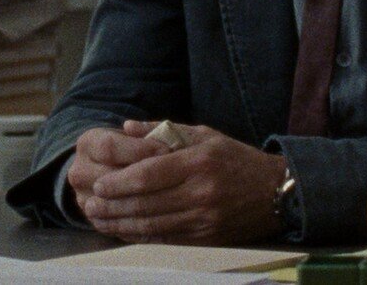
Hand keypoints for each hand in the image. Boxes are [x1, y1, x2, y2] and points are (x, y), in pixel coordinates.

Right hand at [67, 126, 169, 218]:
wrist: (113, 170)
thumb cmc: (133, 147)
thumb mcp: (138, 134)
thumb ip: (145, 130)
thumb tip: (136, 128)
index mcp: (87, 144)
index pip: (110, 148)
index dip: (141, 149)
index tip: (168, 150)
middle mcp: (79, 172)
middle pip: (110, 179)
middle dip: (145, 177)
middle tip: (175, 175)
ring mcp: (84, 199)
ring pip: (114, 205)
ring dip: (144, 201)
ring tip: (173, 194)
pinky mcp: (94, 220)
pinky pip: (118, 225)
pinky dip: (140, 221)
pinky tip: (164, 214)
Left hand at [81, 120, 287, 244]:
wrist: (277, 193)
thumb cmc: (237, 159)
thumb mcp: (205, 135)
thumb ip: (164, 131)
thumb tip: (126, 127)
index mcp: (199, 162)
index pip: (150, 174)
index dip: (121, 182)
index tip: (101, 184)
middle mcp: (201, 192)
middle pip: (146, 202)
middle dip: (113, 205)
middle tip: (89, 204)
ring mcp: (204, 218)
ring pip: (152, 224)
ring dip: (120, 224)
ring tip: (99, 219)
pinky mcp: (206, 238)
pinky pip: (166, 238)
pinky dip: (140, 236)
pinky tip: (123, 232)